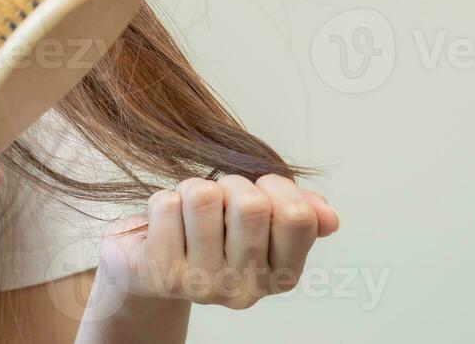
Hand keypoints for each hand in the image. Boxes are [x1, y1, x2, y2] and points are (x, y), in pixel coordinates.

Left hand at [94, 174, 339, 310]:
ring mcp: (203, 286)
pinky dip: (164, 200)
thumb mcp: (259, 222)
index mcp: (281, 275)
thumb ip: (299, 214)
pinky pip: (166, 205)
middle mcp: (246, 290)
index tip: (260, 189)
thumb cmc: (210, 231)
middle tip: (218, 198)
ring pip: (204, 198)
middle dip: (230, 183)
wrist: (146, 262)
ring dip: (193, 188)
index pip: (298, 217)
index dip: (276, 186)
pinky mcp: (162, 274)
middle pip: (250, 204)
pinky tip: (164, 223)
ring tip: (189, 209)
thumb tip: (328, 215)